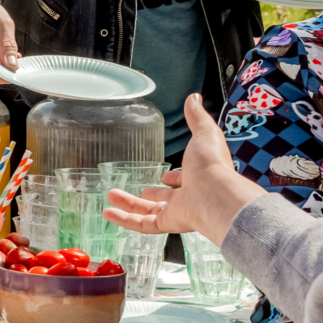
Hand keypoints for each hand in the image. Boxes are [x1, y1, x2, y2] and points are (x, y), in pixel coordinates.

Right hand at [102, 94, 263, 244]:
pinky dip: (124, 219)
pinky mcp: (167, 223)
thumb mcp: (203, 132)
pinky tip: (107, 214)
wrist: (215, 193)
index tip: (167, 176)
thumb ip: (196, 117)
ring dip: (129, 204)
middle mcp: (190, 196)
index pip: (185, 180)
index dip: (176, 177)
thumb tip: (194, 98)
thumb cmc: (212, 165)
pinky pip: (142, 224)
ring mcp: (178, 212)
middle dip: (153, 193)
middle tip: (141, 189)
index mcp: (199, 177)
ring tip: (111, 196)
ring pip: (149, 211)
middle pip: (166, 198)